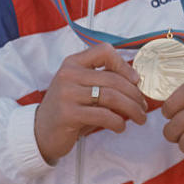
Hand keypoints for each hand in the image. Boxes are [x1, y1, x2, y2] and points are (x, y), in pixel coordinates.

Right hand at [34, 43, 148, 163]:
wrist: (40, 131)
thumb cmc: (67, 109)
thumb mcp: (81, 88)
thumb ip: (102, 80)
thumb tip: (136, 81)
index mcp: (73, 63)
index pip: (104, 51)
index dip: (124, 65)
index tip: (136, 80)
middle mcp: (68, 74)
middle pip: (113, 79)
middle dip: (134, 94)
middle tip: (143, 106)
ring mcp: (67, 93)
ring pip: (111, 96)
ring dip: (131, 109)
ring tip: (139, 118)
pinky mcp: (68, 114)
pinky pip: (103, 115)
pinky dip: (118, 122)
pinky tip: (120, 127)